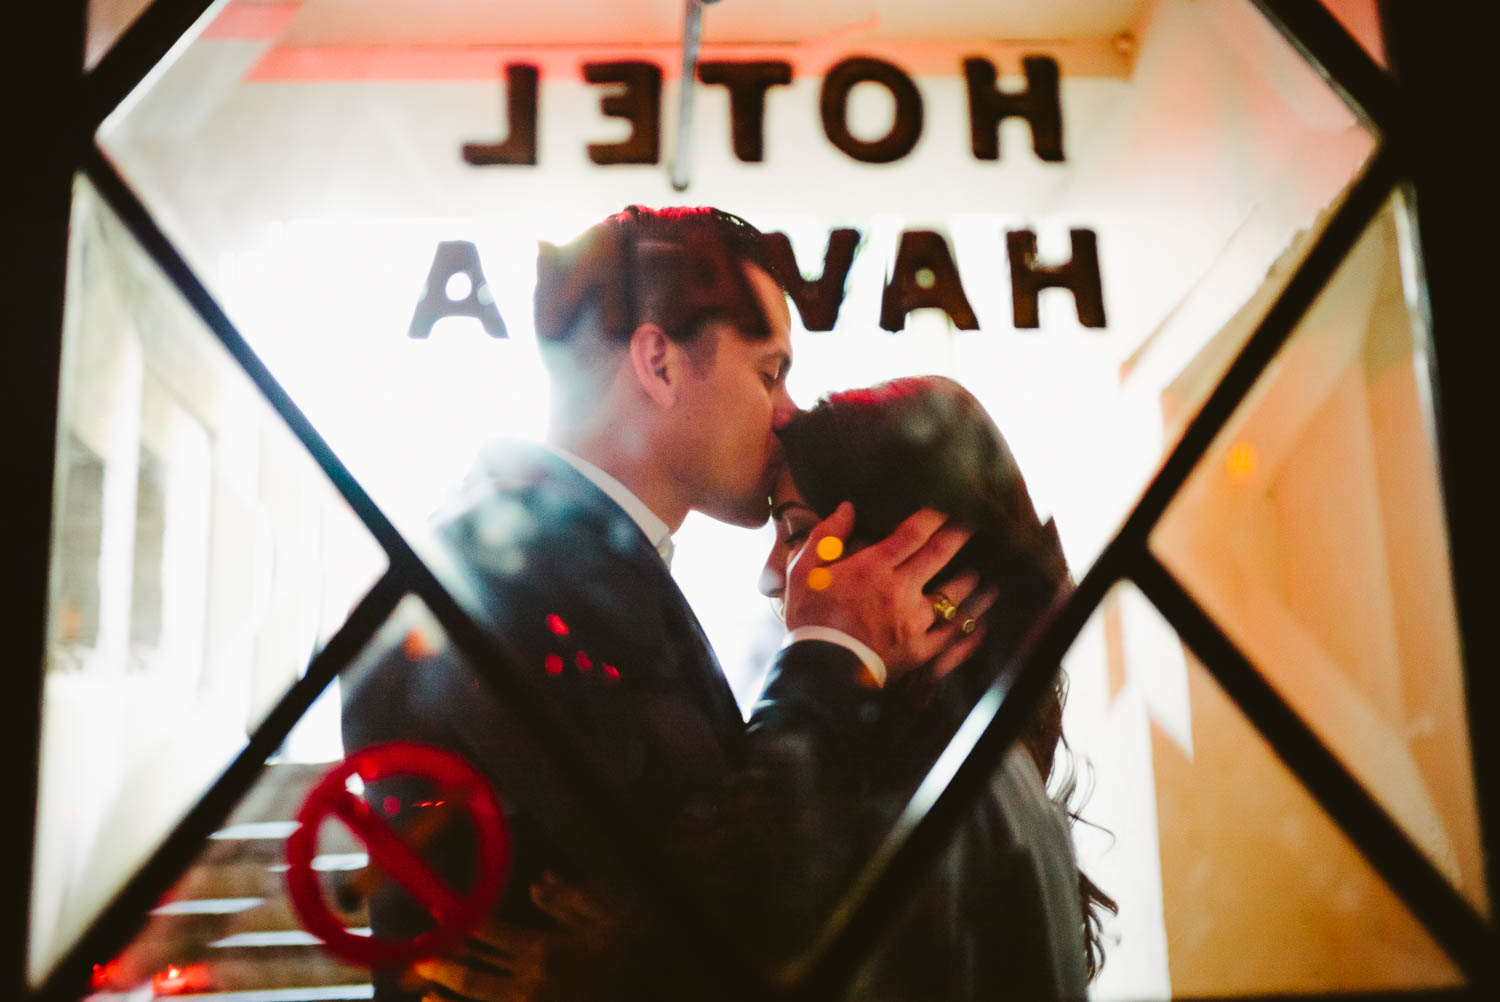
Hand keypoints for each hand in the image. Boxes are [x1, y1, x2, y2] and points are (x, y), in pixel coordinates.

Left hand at [405, 873, 624, 1001]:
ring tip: (424, 988)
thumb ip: (570, 902)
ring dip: (451, 994)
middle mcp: (532, 980)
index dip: (463, 925)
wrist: (648, 985)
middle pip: (477, 975)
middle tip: (418, 956)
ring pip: (481, 999)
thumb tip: (539, 882)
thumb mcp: (606, 922)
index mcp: (547, 948)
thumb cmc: (629, 955)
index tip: (441, 917)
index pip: (492, 935)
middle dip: (444, 965)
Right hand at [782, 503, 994, 680]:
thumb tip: (847, 508)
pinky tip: (980, 621)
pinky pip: (953, 636)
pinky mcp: (920, 651)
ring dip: (971, 579)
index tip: (949, 503)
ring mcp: (914, 622)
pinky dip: (969, 627)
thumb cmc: (809, 618)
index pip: (913, 532)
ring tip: (980, 573)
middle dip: (961, 533)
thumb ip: (825, 537)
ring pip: (954, 594)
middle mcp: (900, 590)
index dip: (935, 514)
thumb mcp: (803, 572)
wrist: (817, 672)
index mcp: (872, 568)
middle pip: (940, 554)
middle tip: (977, 521)